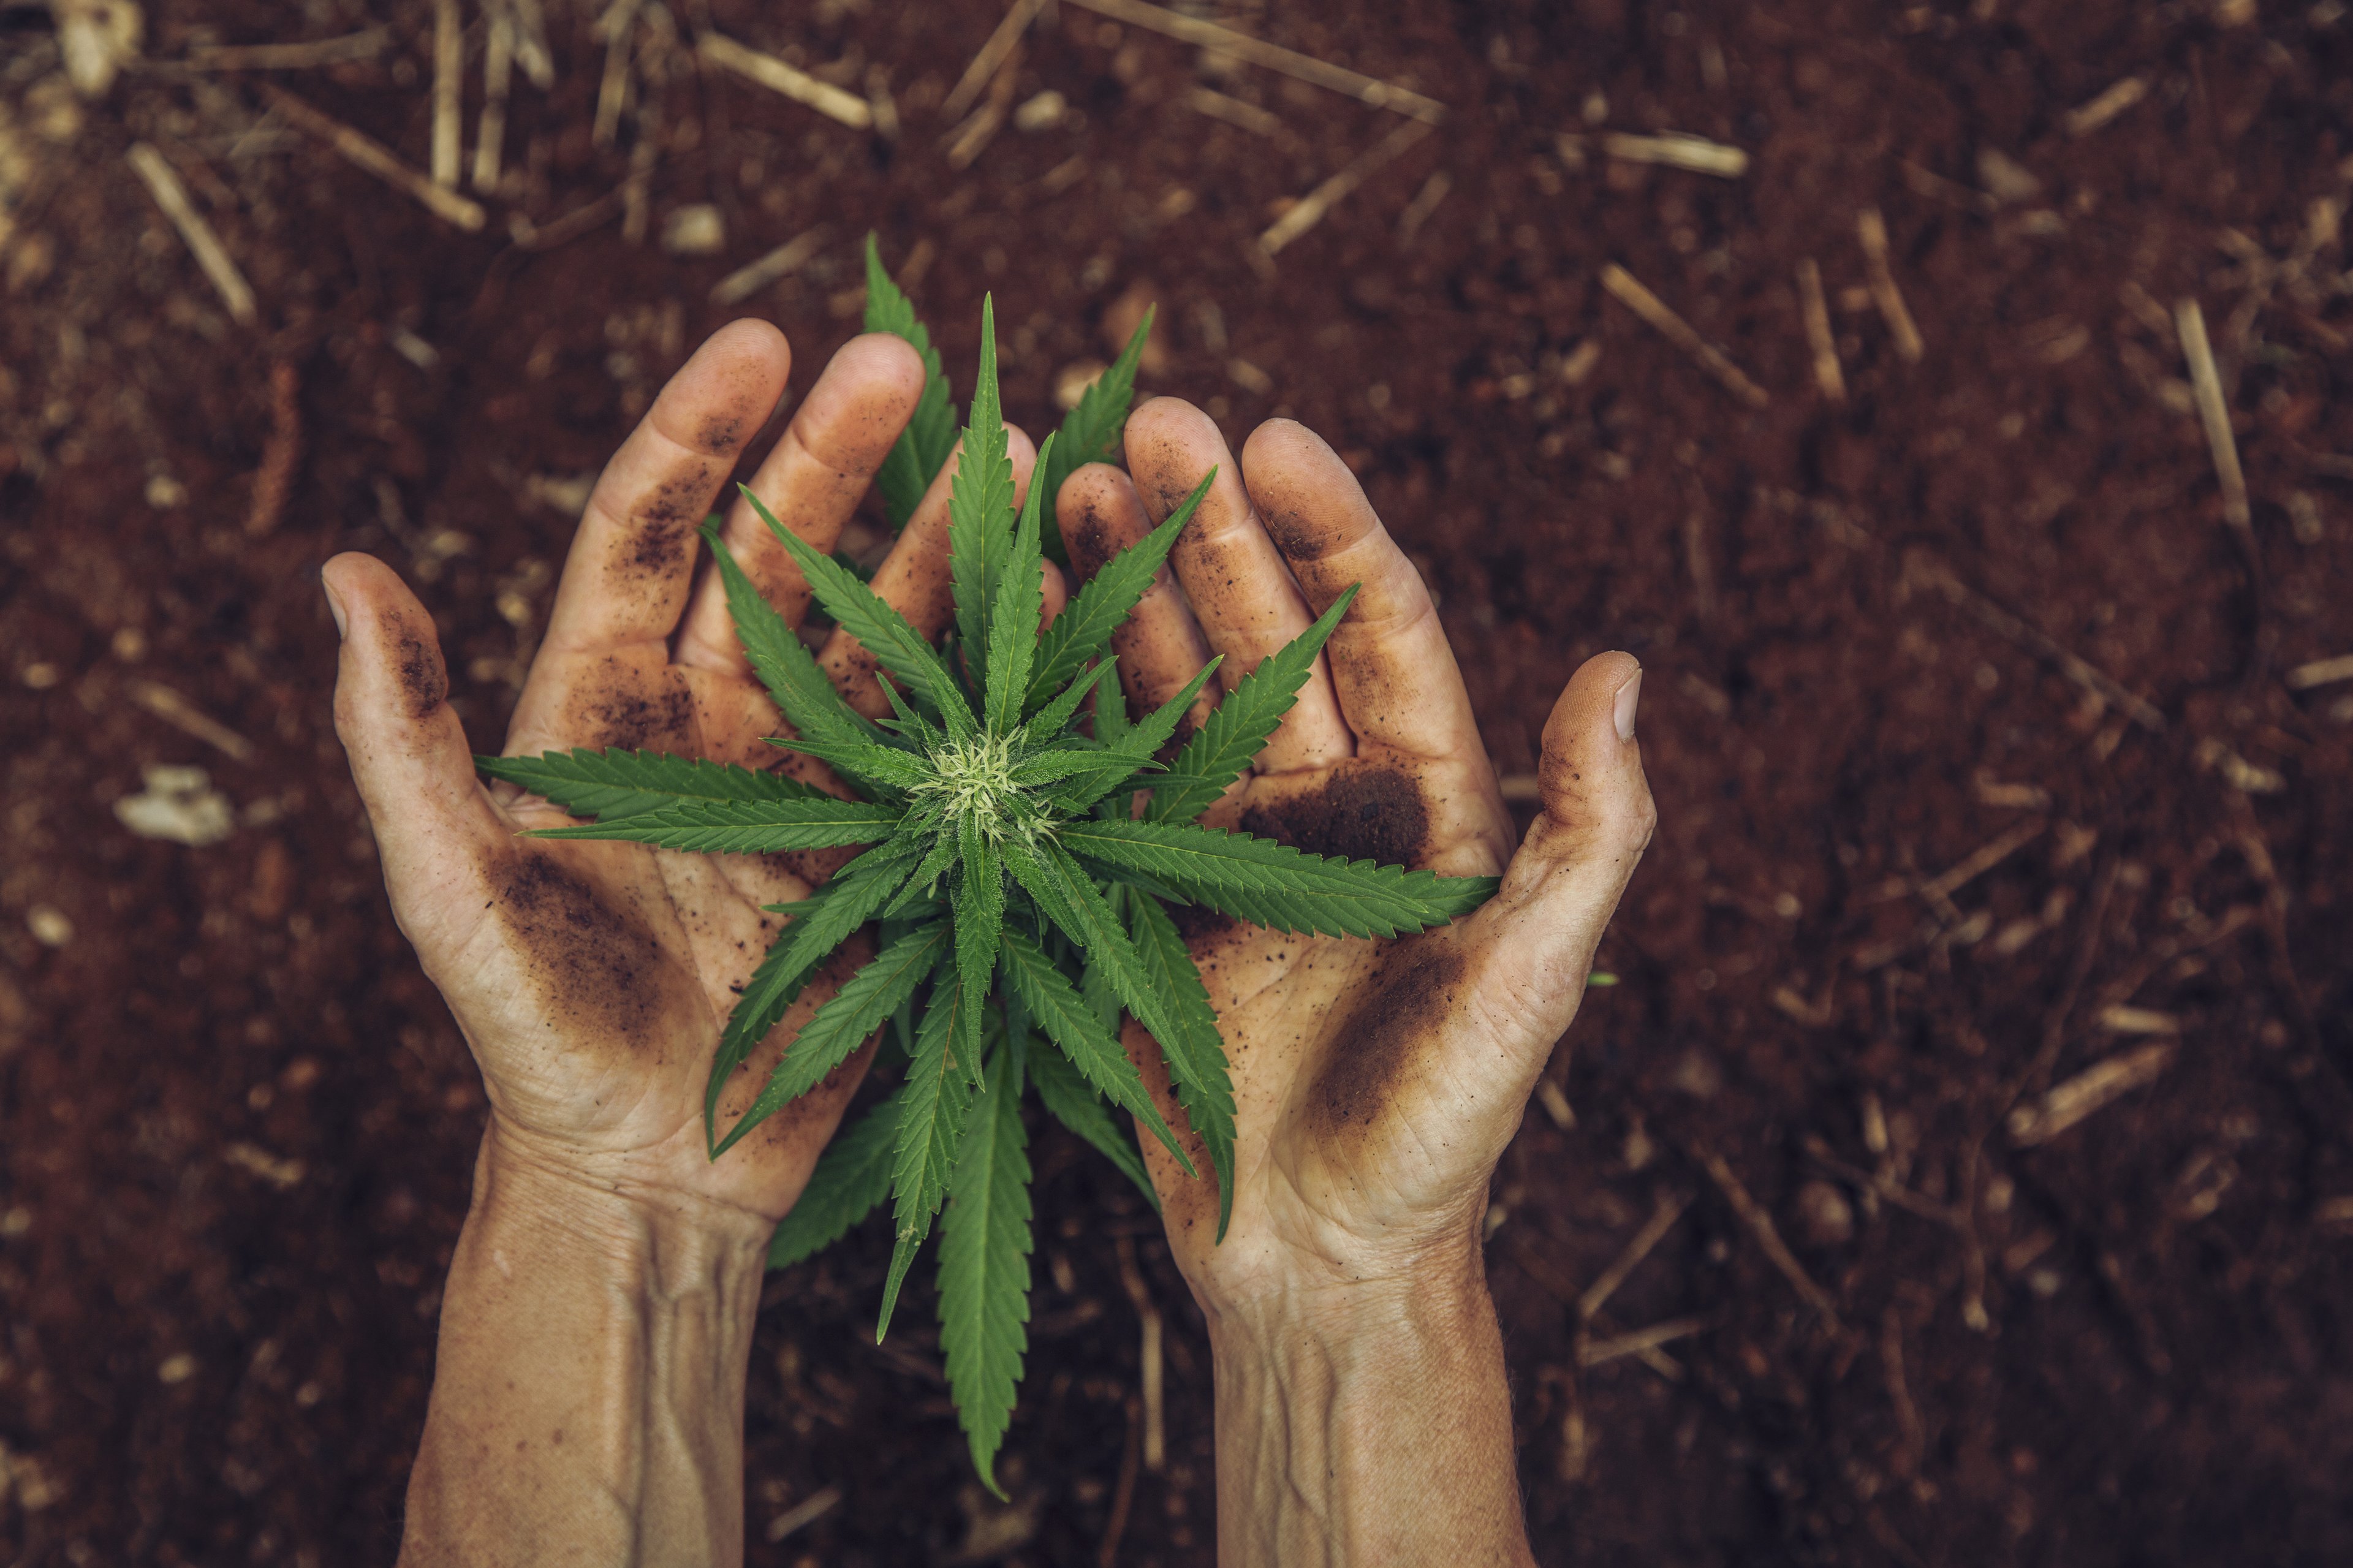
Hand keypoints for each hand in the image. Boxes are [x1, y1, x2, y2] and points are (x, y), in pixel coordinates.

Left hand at [325, 321, 1044, 1227]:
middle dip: (839, 454)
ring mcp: (802, 780)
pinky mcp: (878, 846)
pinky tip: (1047, 600)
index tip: (763, 339)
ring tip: (1017, 462)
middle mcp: (707, 722)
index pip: (652, 534)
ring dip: (940, 544)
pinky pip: (940, 738)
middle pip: (779, 556)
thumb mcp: (450, 891)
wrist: (651, 1175)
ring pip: (877, 631)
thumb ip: (400, 740)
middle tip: (907, 365)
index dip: (702, 432)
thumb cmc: (531, 1038)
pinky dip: (990, 668)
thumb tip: (342, 573)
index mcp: (598, 707)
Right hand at [1062, 399, 1654, 1313]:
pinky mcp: (1142, 900)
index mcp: (1426, 798)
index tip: (1273, 437)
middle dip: (1207, 526)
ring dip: (1123, 586)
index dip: (1329, 530)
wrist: (1320, 1258)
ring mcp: (1224, 845)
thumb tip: (1621, 665)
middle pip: (1261, 632)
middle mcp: (1323, 802)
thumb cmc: (1446, 1128)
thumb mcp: (1537, 979)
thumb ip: (1589, 829)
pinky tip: (1016, 613)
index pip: (1377, 629)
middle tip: (1144, 421)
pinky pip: (1100, 778)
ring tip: (1064, 482)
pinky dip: (1060, 697)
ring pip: (1169, 685)